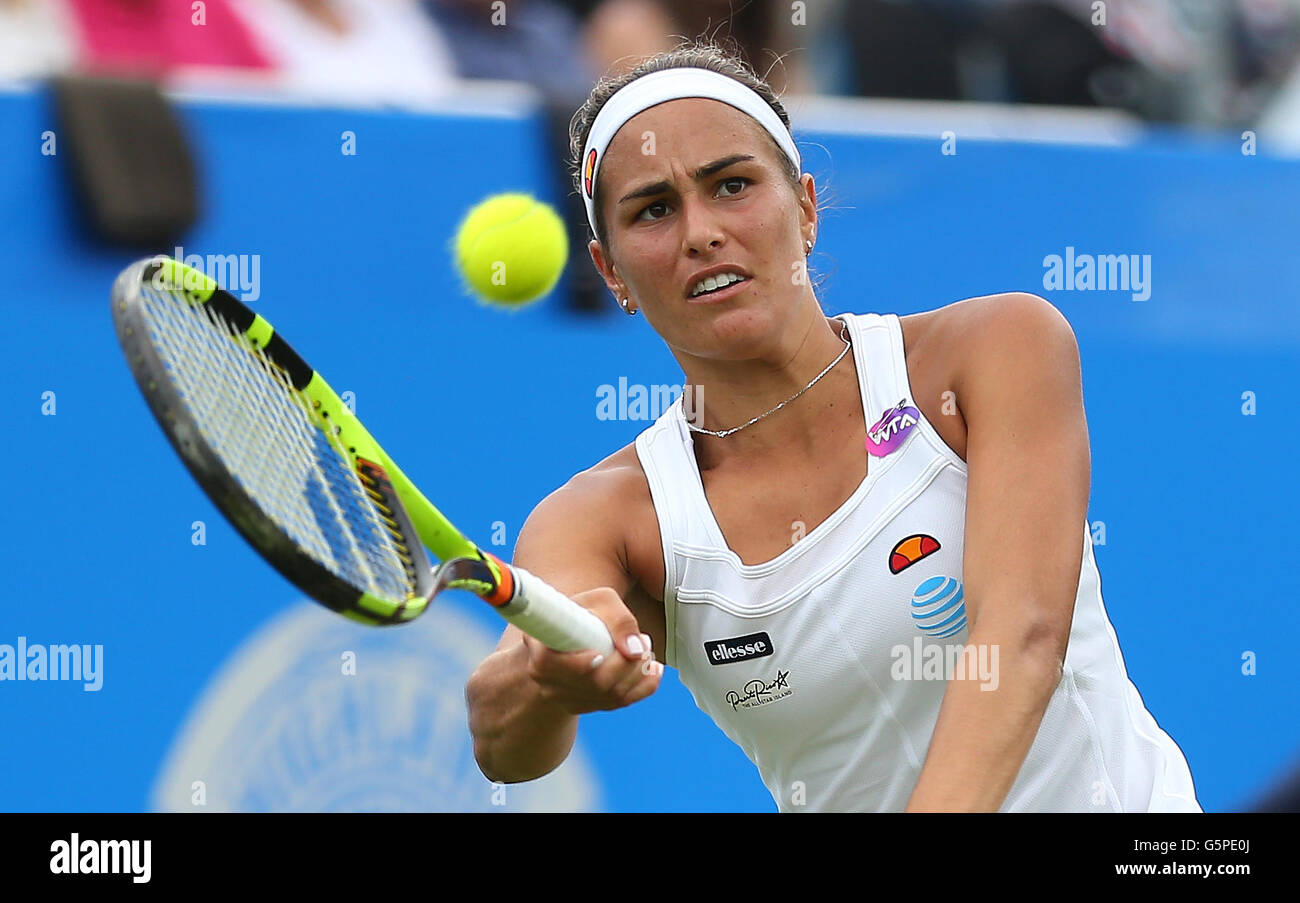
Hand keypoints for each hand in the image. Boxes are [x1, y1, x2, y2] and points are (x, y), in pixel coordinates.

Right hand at [521, 587, 662, 714]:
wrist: (569, 633)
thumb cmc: (583, 612)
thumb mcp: (600, 601)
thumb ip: (619, 619)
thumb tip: (635, 651)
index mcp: (540, 649)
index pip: (549, 664)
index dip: (578, 664)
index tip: (599, 655)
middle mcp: (546, 680)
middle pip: (593, 683)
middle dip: (627, 664)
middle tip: (643, 641)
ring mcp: (564, 698)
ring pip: (611, 696)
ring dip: (638, 673)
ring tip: (647, 650)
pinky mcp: (583, 706)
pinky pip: (619, 703)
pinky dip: (643, 687)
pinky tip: (652, 671)